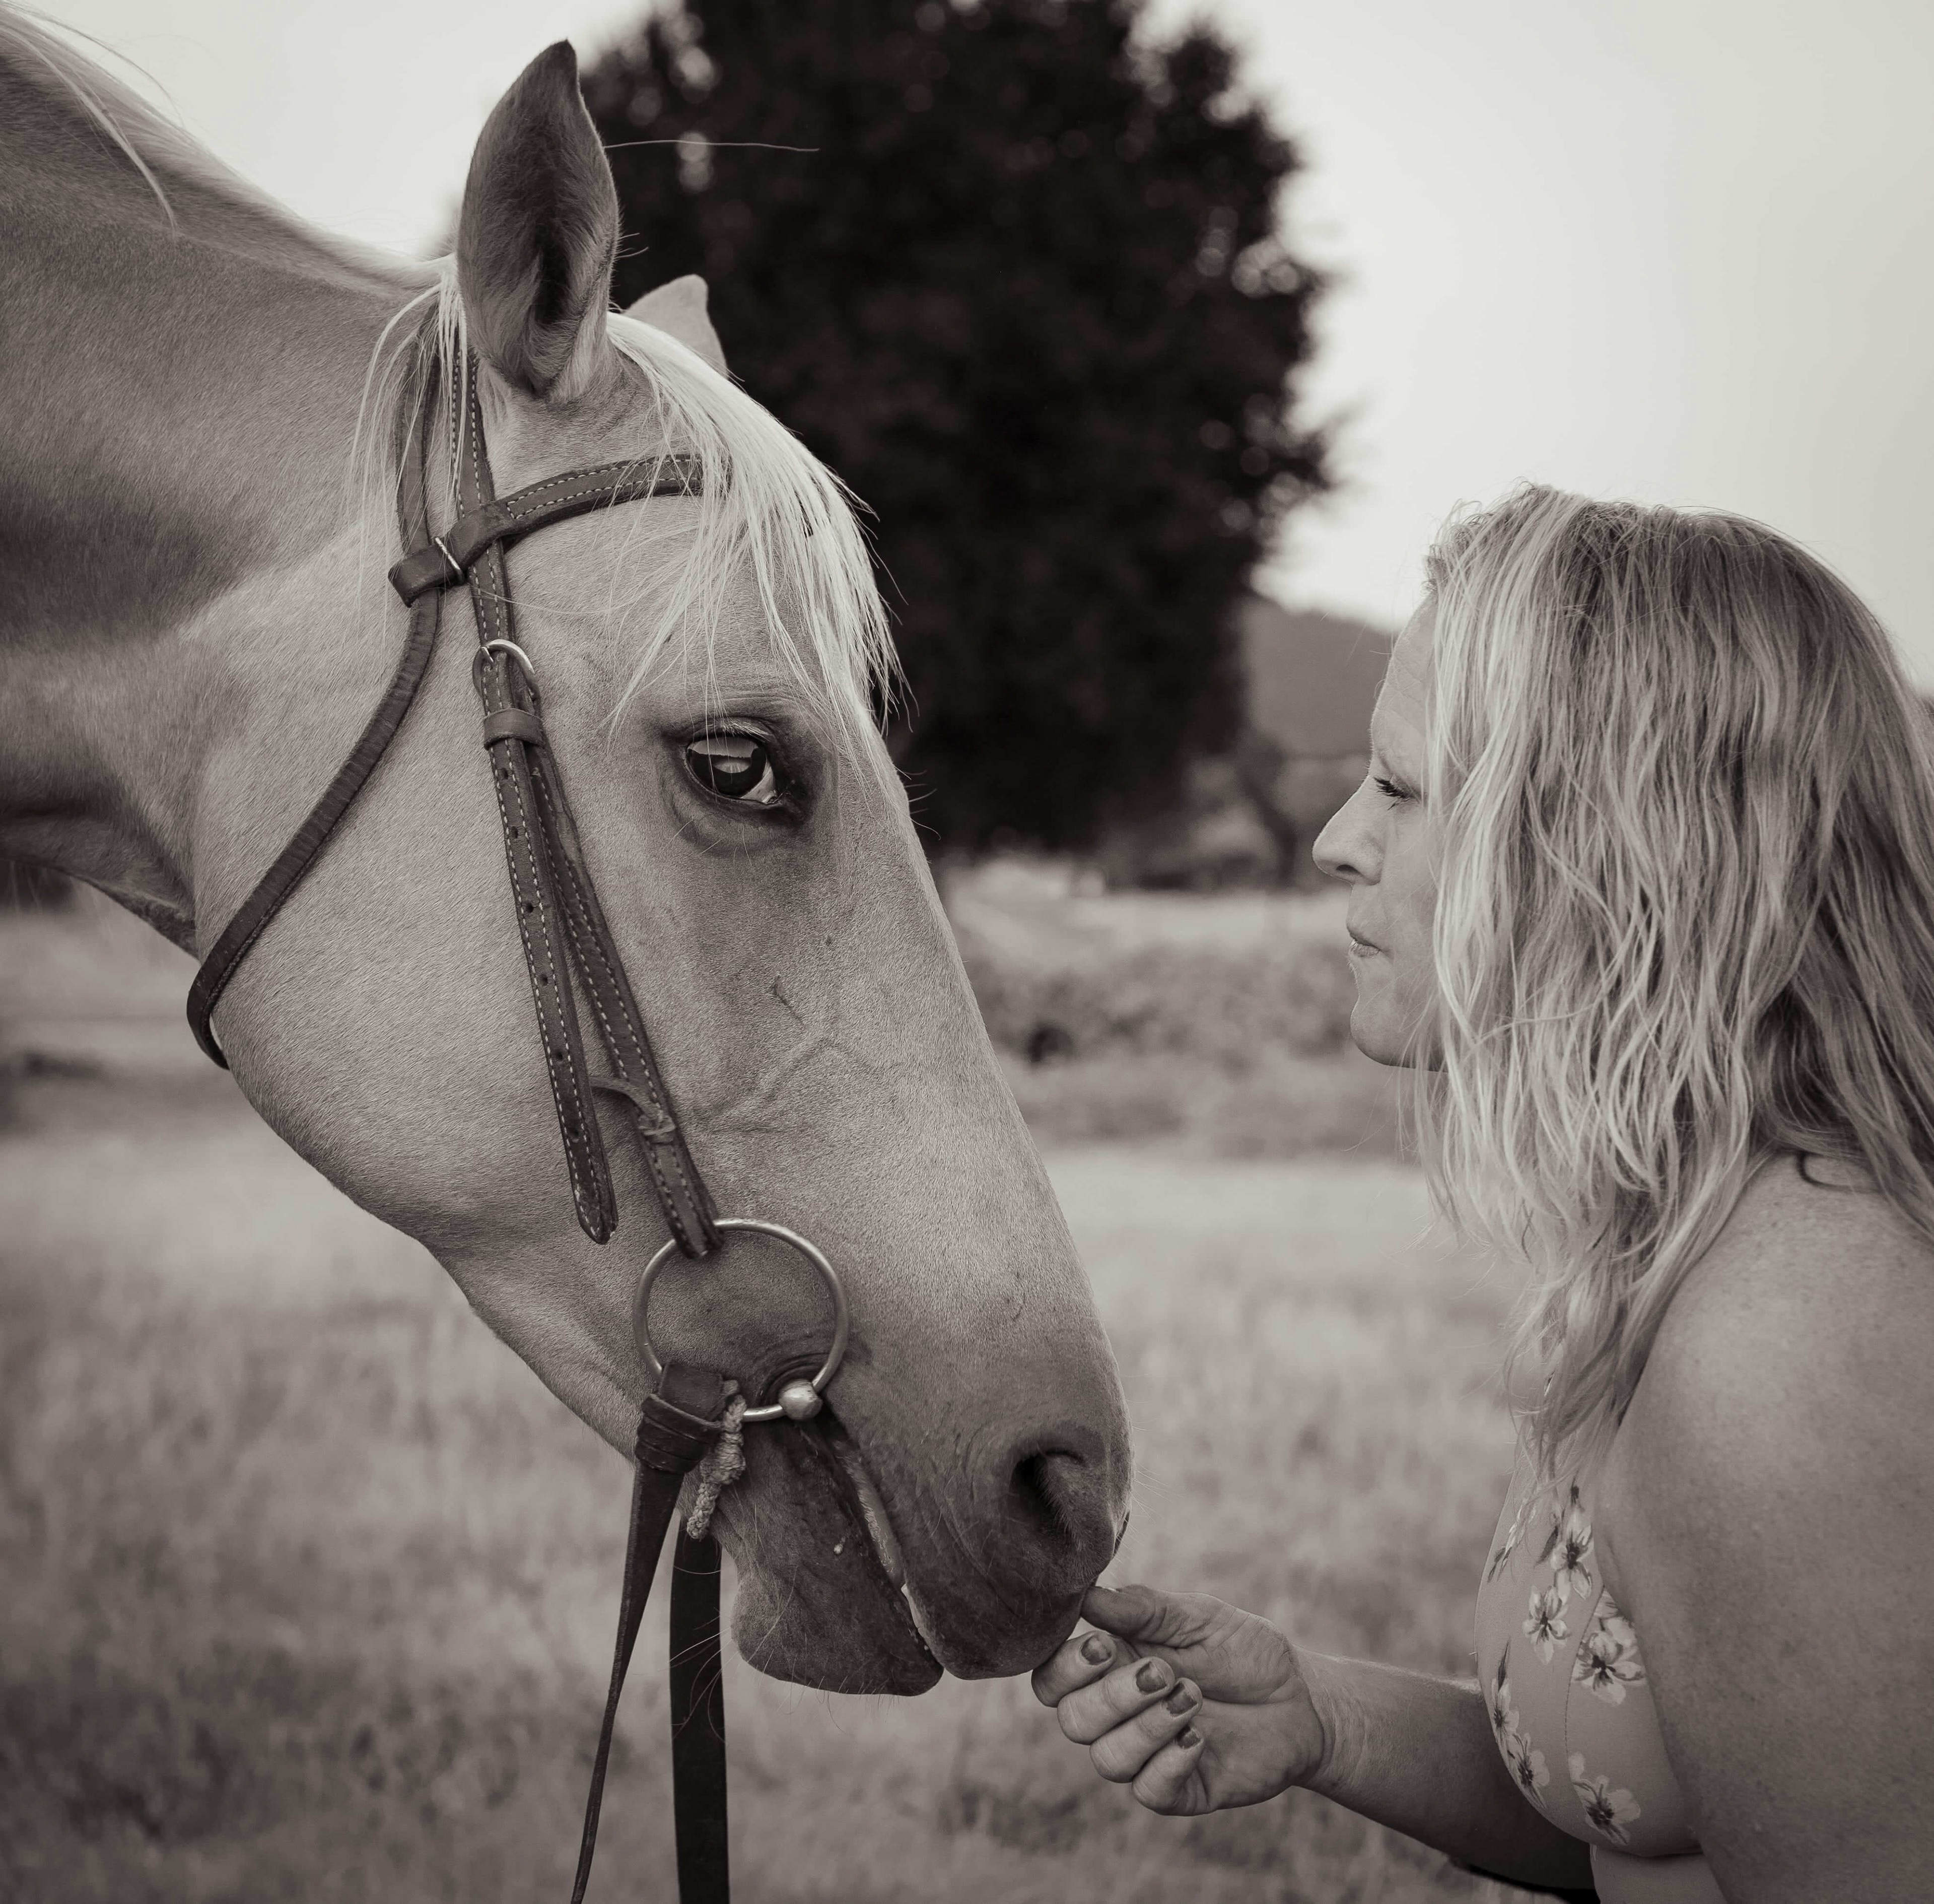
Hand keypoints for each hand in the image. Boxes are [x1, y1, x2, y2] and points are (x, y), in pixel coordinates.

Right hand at [1031, 1582, 1326, 1815]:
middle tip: (1164, 1671)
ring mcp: (1146, 1755)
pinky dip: (1169, 1762)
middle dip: (1114, 1696)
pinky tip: (1199, 1737)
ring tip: (1193, 1696)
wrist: (1300, 1698)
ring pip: (1107, 1758)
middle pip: (1073, 1720)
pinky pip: (1148, 1790)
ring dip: (1146, 1727)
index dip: (1066, 1667)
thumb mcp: (1196, 1617)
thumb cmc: (1241, 1649)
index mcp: (1111, 1667)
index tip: (1106, 1646)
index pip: (1052, 1678)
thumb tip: (1087, 1594)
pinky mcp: (1179, 1789)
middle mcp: (1118, 1715)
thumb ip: (1142, 1608)